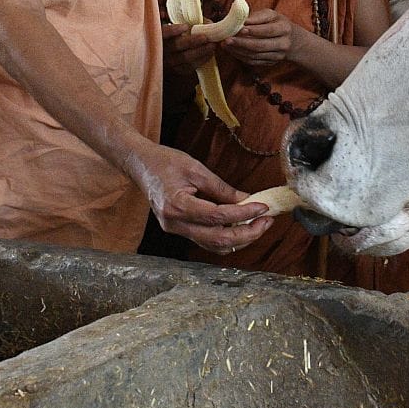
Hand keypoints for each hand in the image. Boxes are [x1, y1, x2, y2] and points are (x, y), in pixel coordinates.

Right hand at [126, 143, 272, 253]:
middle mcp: (175, 224)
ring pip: (214, 246)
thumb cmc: (165, 162)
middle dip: (248, 233)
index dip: (243, 213)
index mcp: (177, 206)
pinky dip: (226, 237)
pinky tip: (240, 226)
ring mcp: (176, 230)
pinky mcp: (179, 230)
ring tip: (259, 224)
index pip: (217, 217)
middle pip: (218, 239)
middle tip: (267, 221)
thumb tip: (248, 200)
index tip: (263, 207)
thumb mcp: (196, 169)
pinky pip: (206, 241)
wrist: (141, 165)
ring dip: (240, 238)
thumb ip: (222, 188)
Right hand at [162, 22, 216, 74]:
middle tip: (205, 37)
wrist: (164, 52)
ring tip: (212, 45)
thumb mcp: (162, 23)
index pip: (163, 33)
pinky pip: (189, 67)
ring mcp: (168, 62)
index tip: (186, 26)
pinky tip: (209, 54)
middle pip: (177, 46)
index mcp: (157, 36)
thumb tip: (164, 14)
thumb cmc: (167, 33)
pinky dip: (200, 61)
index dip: (173, 30)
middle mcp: (161, 50)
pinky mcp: (175, 70)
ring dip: (201, 51)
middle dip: (193, 41)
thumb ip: (165, 17)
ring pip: (185, 58)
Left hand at [222, 9, 294, 67]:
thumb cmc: (278, 24)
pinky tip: (232, 51)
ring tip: (226, 45)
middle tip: (227, 40)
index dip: (254, 30)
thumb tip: (242, 20)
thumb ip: (258, 16)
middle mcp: (283, 43)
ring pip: (255, 55)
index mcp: (284, 28)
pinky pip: (254, 61)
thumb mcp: (272, 15)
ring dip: (238, 51)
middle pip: (260, 45)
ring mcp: (277, 55)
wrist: (294, 41)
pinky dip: (241, 57)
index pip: (268, 30)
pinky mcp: (271, 62)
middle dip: (242, 43)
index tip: (240, 29)